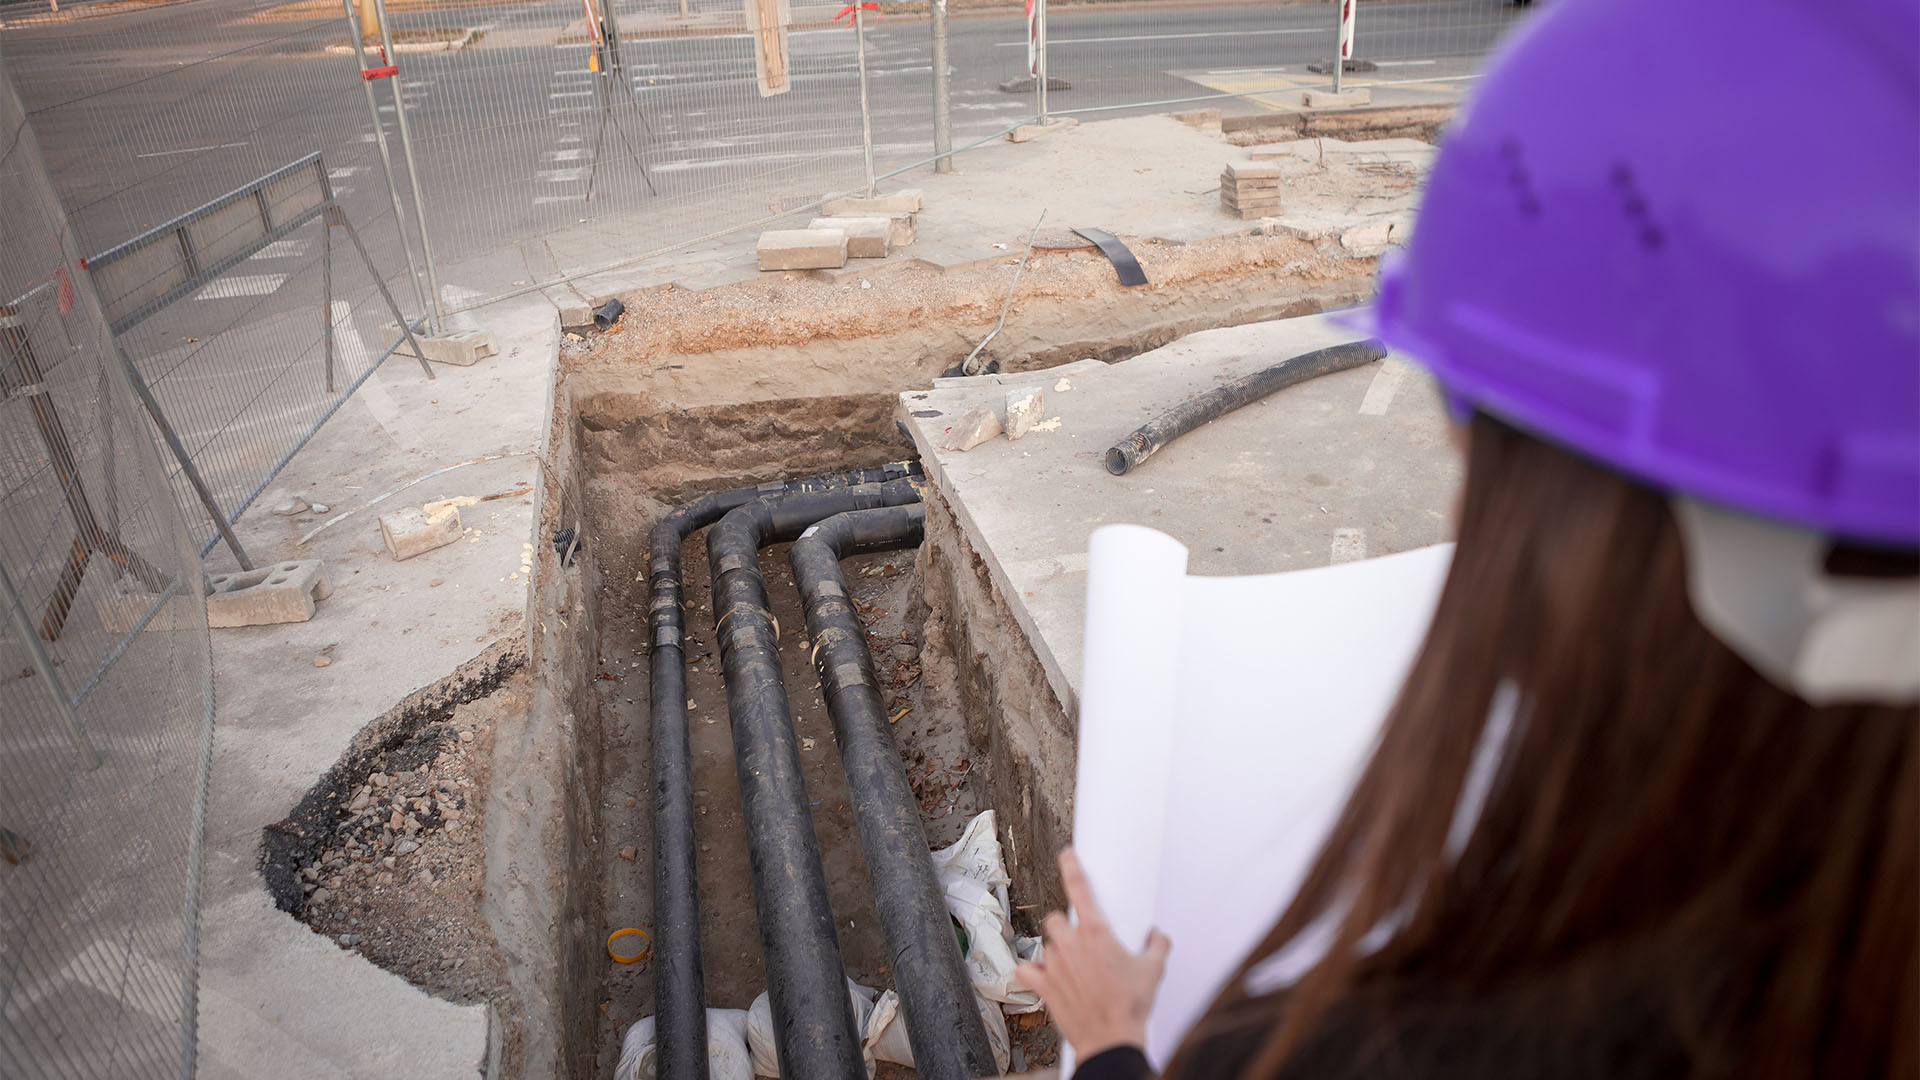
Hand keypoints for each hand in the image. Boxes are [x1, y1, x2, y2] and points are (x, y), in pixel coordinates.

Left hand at [1015, 848, 1171, 1059]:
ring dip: (1057, 951)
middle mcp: (1071, 945)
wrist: (1111, 1038)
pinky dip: (1032, 971)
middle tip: (1080, 939)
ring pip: (1047, 945)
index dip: (1071, 866)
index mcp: (1096, 933)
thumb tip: (1158, 937)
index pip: (1080, 888)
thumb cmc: (1130, 1005)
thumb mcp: (1154, 970)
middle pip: (1056, 919)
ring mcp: (1054, 965)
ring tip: (1074, 967)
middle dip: (1066, 926)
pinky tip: (1044, 976)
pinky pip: (1026, 969)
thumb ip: (1158, 946)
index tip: (1067, 855)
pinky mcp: (1044, 986)